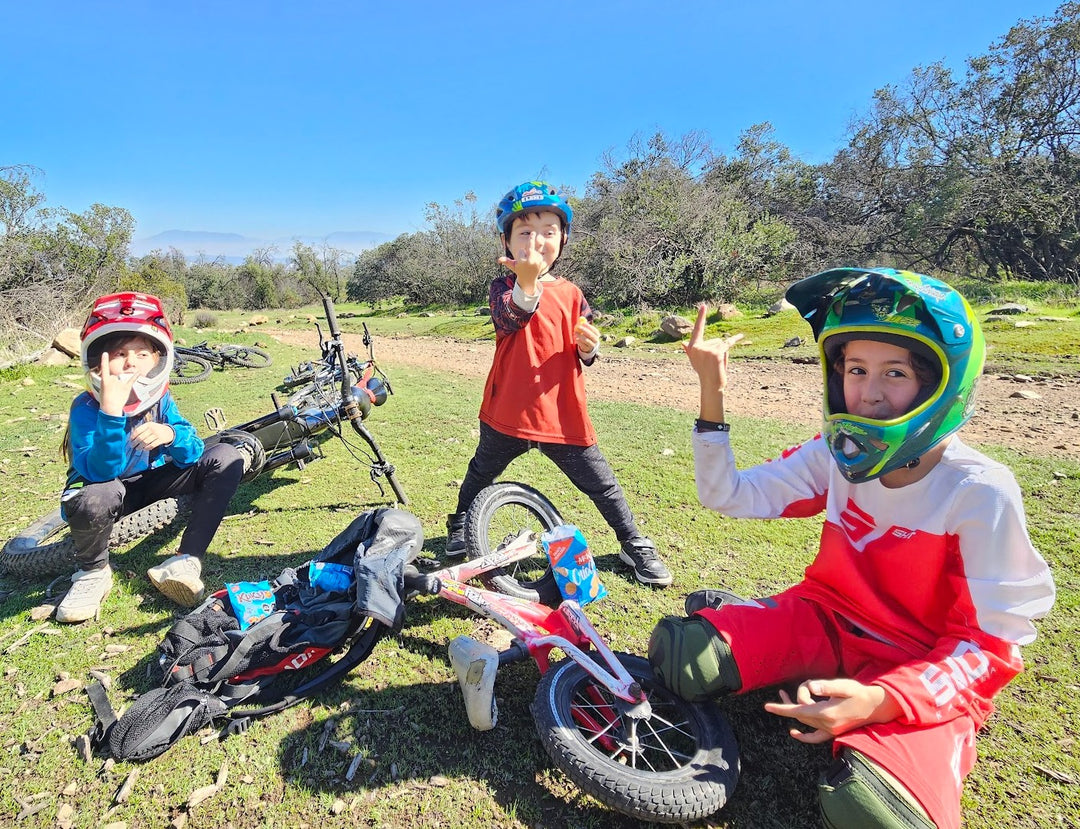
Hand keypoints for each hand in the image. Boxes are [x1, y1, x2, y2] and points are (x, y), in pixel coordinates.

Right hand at [97, 353, 138, 416]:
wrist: (110, 409)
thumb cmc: (106, 399)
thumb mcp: (103, 389)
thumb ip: (108, 382)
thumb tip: (113, 377)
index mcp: (104, 380)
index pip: (104, 368)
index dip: (104, 360)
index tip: (105, 353)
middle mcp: (112, 380)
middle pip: (114, 378)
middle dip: (113, 384)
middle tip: (111, 393)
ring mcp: (119, 383)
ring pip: (120, 381)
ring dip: (119, 387)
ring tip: (117, 394)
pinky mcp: (126, 387)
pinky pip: (131, 380)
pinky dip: (135, 376)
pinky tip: (139, 372)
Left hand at [130, 421, 174, 450]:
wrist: (169, 431)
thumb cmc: (157, 429)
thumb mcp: (150, 426)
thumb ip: (143, 429)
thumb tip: (132, 437)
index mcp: (148, 424)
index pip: (138, 430)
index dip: (133, 436)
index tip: (130, 440)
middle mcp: (152, 429)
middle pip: (141, 437)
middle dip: (135, 443)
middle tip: (132, 446)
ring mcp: (157, 434)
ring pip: (146, 442)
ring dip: (140, 446)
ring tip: (137, 448)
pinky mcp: (161, 440)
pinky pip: (152, 445)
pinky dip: (147, 448)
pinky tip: (144, 449)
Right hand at [497, 234, 548, 293]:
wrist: (529, 279)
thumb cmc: (519, 271)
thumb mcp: (512, 266)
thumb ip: (506, 261)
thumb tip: (499, 260)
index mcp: (522, 261)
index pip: (521, 251)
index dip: (520, 254)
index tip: (520, 260)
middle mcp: (530, 261)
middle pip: (530, 247)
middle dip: (531, 239)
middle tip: (533, 232)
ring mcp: (537, 262)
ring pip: (534, 250)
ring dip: (533, 253)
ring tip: (531, 260)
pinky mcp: (542, 262)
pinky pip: (540, 254)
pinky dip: (538, 255)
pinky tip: (536, 260)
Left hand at [574, 316, 598, 352]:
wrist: (589, 347)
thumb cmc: (588, 336)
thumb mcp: (588, 331)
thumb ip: (584, 325)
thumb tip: (580, 318)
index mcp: (597, 334)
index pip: (594, 330)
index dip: (588, 326)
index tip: (583, 323)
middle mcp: (596, 340)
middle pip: (590, 335)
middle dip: (584, 330)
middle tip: (578, 327)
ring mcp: (592, 345)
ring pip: (586, 340)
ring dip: (580, 336)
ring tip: (575, 333)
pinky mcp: (587, 349)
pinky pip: (582, 344)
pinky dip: (579, 341)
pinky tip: (576, 339)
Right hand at [684, 304, 743, 393]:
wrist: (711, 386)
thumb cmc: (704, 373)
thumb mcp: (695, 361)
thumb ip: (690, 350)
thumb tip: (682, 343)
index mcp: (692, 347)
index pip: (697, 330)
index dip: (701, 317)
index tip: (703, 305)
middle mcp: (698, 347)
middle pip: (715, 340)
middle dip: (718, 350)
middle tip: (713, 364)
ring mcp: (707, 349)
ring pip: (721, 344)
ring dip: (723, 353)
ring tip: (718, 364)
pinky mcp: (716, 352)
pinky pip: (728, 344)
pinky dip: (735, 340)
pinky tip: (741, 335)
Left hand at [763, 678, 901, 743]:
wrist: (876, 706)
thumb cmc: (859, 693)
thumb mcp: (843, 686)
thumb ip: (826, 686)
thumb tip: (811, 687)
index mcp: (826, 713)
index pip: (798, 710)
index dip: (781, 708)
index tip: (767, 707)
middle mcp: (826, 724)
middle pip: (800, 713)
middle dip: (792, 700)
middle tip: (790, 688)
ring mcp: (830, 730)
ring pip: (805, 720)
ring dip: (796, 709)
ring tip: (791, 694)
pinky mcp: (833, 732)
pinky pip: (815, 737)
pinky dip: (804, 736)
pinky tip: (795, 732)